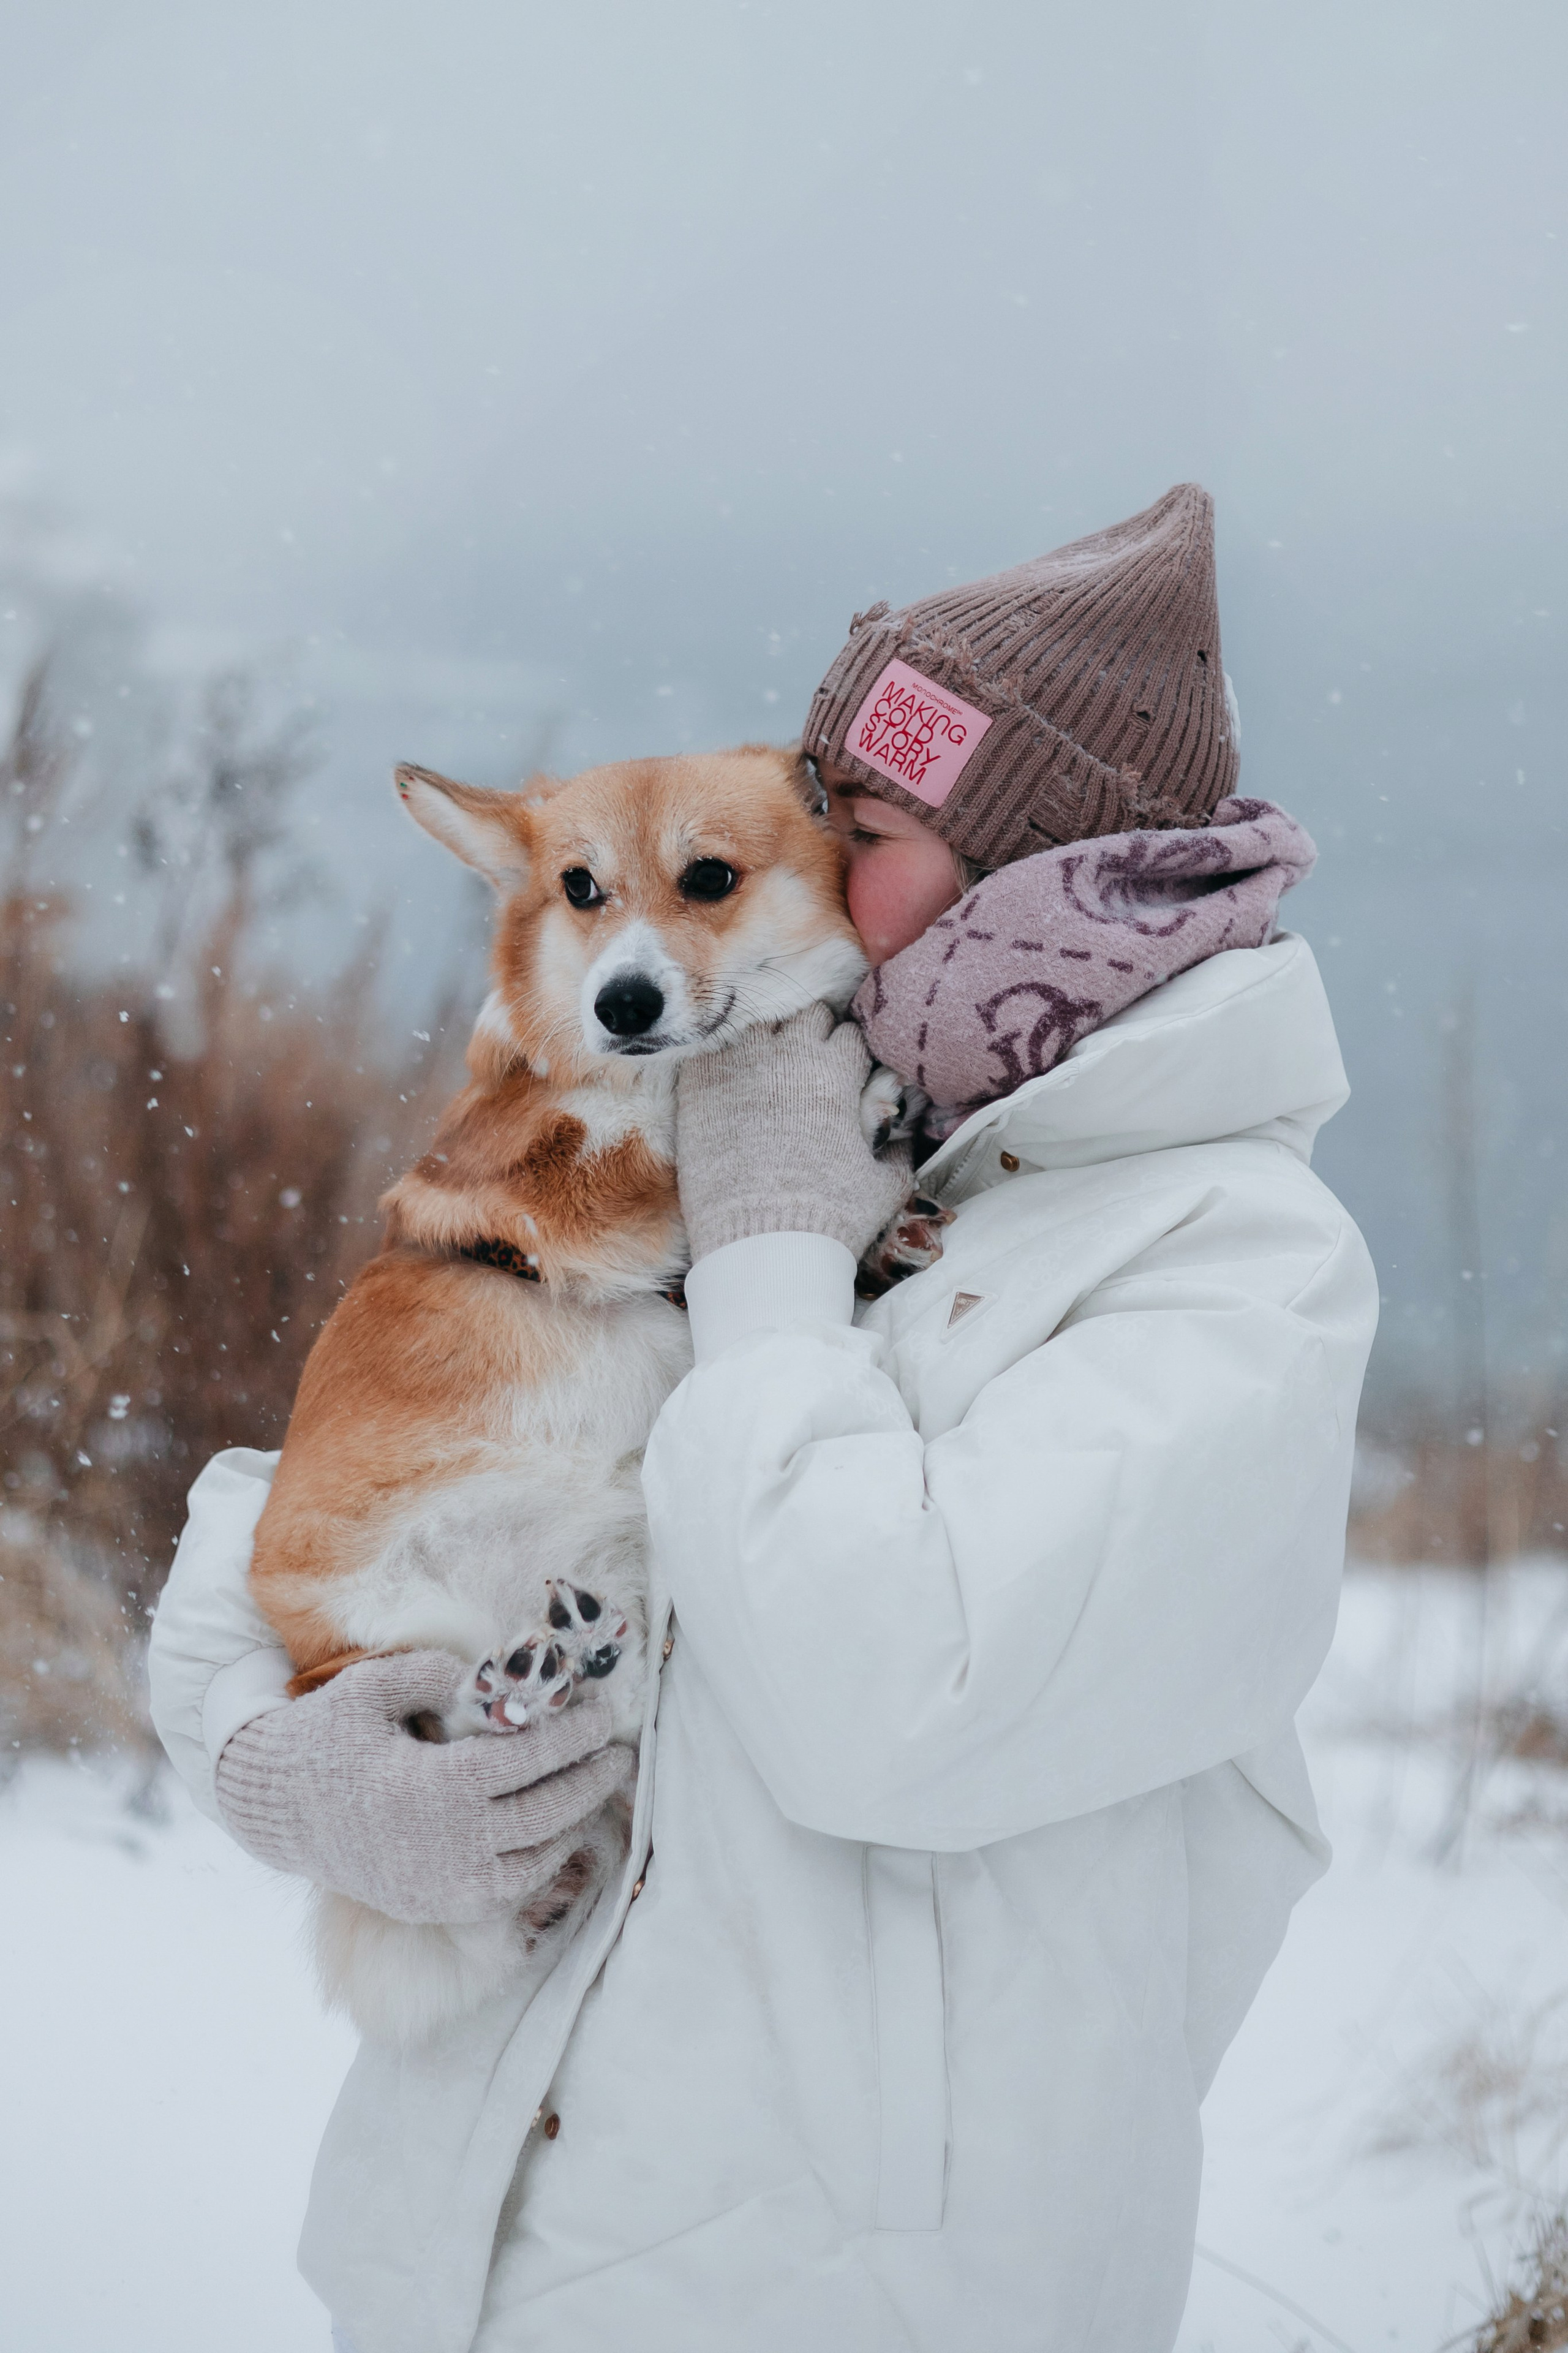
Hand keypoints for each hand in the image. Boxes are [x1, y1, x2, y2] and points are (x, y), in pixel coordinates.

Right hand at [214, 1650, 635, 1924]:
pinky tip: (555, 1829)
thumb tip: (494, 1675)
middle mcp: (446, 1844)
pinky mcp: (438, 1905)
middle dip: (590, 1781)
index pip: (528, 1761)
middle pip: (546, 1812)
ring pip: (536, 1858)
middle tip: (620, 1755)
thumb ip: (433, 1673)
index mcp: (432, 1786)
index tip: (603, 1714)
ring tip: (595, 1787)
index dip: (573, 1736)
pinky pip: (510, 1889)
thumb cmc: (327, 1739)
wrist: (280, 1811)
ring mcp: (444, 1884)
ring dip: (573, 1821)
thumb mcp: (371, 1689)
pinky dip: (542, 1860)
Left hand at [676, 1003, 912, 1263]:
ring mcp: (739, 1067)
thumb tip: (904, 1141)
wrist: (761, 1250)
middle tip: (811, 1069)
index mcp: (836, 1073)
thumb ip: (898, 1154)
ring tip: (769, 1077)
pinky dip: (722, 1064)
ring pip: (758, 1028)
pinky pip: (710, 1052)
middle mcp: (788, 1057)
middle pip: (808, 1017)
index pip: (852, 1034)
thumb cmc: (831, 1218)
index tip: (849, 1070)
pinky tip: (729, 1089)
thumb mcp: (884, 1187)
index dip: (853, 1052)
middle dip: (814, 1036)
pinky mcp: (698, 1087)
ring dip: (769, 1046)